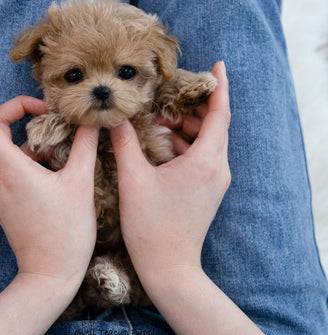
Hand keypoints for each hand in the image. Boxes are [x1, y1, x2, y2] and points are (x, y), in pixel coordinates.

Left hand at [0, 65, 98, 289]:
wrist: (48, 276)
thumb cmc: (65, 233)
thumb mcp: (80, 183)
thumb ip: (84, 145)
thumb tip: (93, 120)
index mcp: (8, 167)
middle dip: (18, 112)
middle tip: (49, 111)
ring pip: (4, 148)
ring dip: (29, 137)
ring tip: (61, 142)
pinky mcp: (3, 199)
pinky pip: (9, 165)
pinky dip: (28, 155)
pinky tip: (55, 164)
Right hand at [109, 61, 230, 294]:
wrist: (169, 268)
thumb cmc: (151, 226)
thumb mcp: (133, 179)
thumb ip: (124, 142)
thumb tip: (114, 116)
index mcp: (205, 161)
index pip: (219, 114)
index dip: (218, 87)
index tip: (216, 65)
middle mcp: (217, 169)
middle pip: (214, 125)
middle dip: (192, 106)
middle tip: (168, 94)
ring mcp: (214, 181)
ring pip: (207, 142)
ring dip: (186, 126)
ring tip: (158, 118)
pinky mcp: (208, 191)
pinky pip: (202, 157)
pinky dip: (185, 144)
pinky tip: (161, 143)